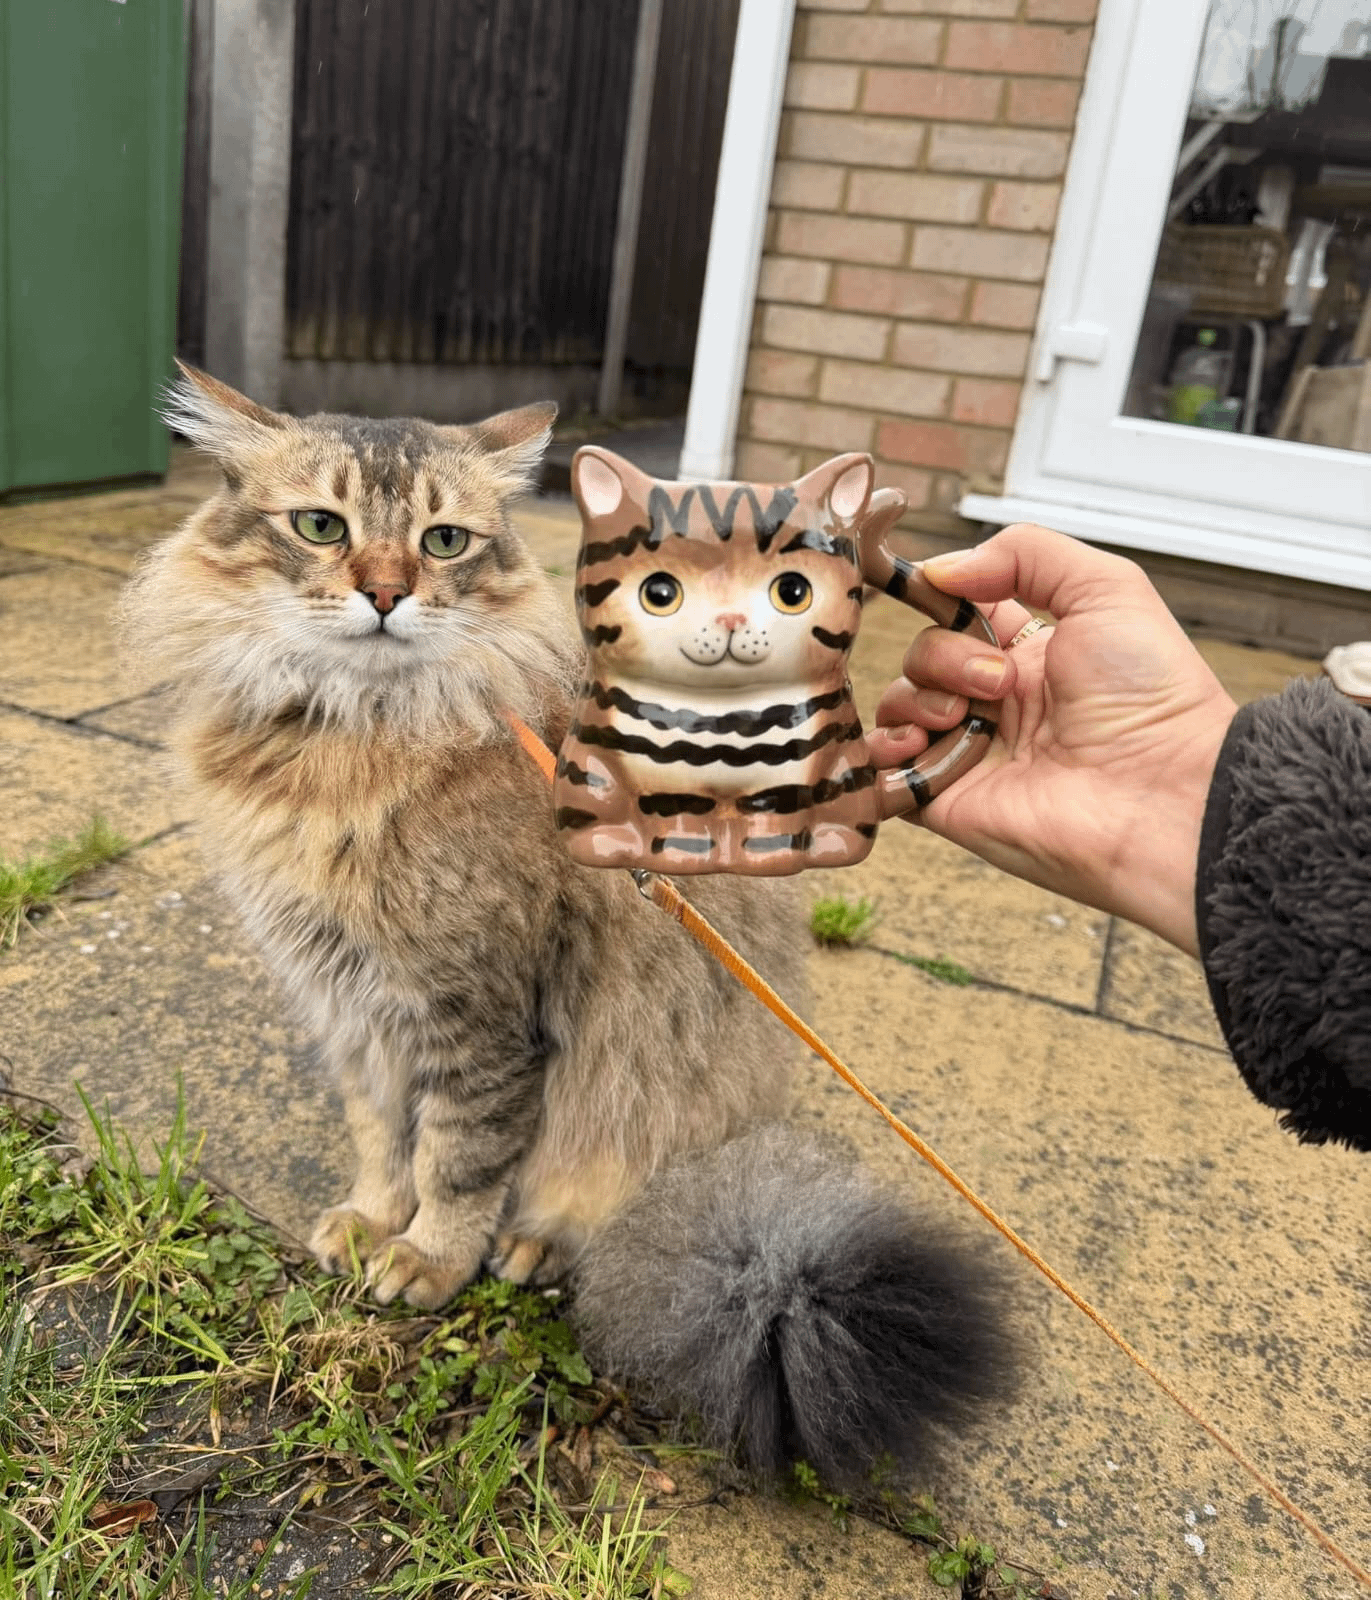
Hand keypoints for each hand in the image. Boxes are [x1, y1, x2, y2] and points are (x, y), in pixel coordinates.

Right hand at [867, 524, 1237, 955]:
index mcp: (1035, 654)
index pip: (961, 612)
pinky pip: (888, 767)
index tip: (935, 588)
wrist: (1159, 794)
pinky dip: (888, 745)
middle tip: (998, 682)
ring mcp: (970, 749)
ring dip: (919, 694)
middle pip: (926, 653)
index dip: (943, 597)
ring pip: (902, 701)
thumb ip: (1026, 554)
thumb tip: (941, 568)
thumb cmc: (1152, 696)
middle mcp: (999, 701)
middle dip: (945, 654)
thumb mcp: (1107, 588)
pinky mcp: (946, 797)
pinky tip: (921, 738)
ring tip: (964, 715)